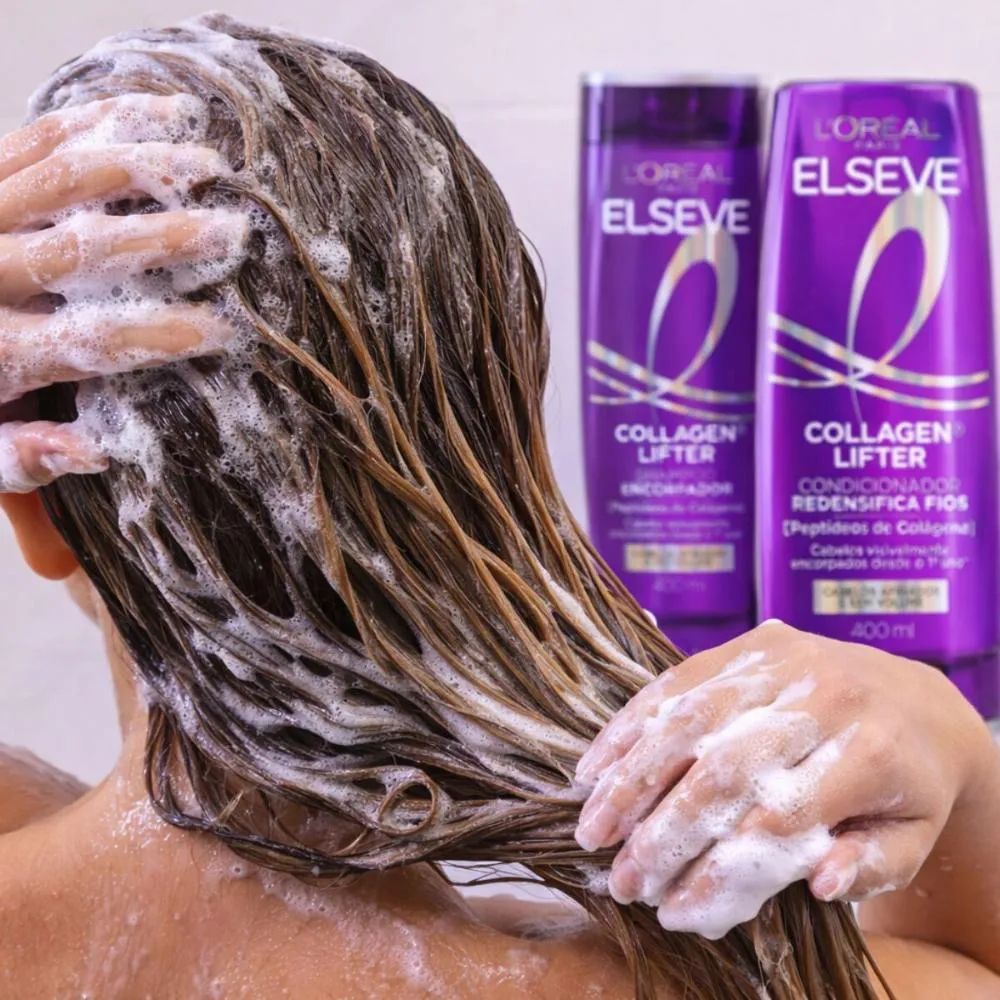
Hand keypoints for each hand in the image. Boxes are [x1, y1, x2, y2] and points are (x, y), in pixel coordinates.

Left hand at [0, 94, 248, 491]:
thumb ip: (26, 455)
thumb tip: (97, 451)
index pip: (91, 341)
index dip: (160, 337)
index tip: (221, 331)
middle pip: (85, 249)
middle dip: (166, 238)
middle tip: (231, 230)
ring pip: (65, 177)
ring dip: (142, 165)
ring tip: (208, 162)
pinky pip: (37, 137)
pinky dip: (98, 119)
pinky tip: (156, 112)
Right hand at [574, 621, 985, 938]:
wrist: (915, 699)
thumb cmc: (907, 785)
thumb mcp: (911, 840)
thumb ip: (871, 866)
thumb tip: (818, 882)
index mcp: (870, 752)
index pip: (778, 820)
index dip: (717, 868)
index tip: (673, 910)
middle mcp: (823, 697)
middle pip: (723, 771)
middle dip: (661, 831)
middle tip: (621, 880)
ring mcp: (782, 661)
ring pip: (688, 720)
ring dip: (629, 778)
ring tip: (592, 828)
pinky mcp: (750, 643)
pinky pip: (676, 681)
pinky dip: (629, 725)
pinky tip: (594, 766)